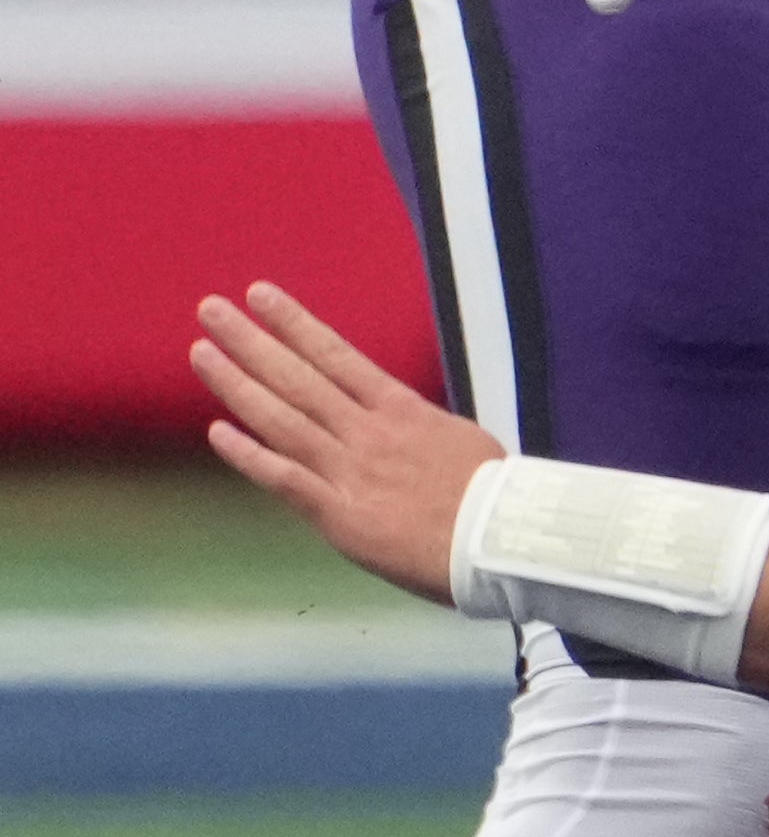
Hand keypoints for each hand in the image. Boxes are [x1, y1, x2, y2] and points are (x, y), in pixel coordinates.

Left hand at [192, 284, 504, 606]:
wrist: (499, 540)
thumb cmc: (492, 496)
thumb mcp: (460, 441)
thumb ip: (418, 428)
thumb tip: (400, 420)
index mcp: (402, 411)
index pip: (338, 356)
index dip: (296, 324)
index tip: (261, 296)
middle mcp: (369, 432)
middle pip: (299, 378)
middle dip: (252, 340)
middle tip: (212, 309)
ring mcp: (351, 471)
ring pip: (283, 419)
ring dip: (238, 384)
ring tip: (202, 352)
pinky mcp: (340, 514)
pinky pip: (286, 479)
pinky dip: (250, 456)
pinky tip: (218, 432)